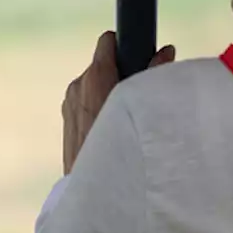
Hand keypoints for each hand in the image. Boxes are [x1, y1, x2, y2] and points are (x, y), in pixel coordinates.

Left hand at [62, 31, 175, 174]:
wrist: (95, 192)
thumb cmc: (122, 147)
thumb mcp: (143, 107)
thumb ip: (155, 72)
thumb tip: (166, 50)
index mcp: (95, 77)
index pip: (108, 41)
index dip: (125, 45)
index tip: (139, 54)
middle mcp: (78, 85)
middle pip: (103, 65)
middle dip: (119, 74)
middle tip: (138, 94)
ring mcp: (69, 104)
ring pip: (94, 86)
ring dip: (108, 93)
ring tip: (124, 118)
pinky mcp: (66, 121)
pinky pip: (86, 104)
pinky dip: (98, 109)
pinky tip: (110, 131)